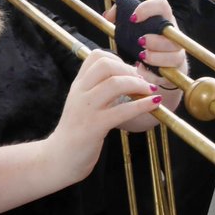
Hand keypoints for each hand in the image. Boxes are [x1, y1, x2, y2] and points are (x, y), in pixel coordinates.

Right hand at [47, 50, 163, 182]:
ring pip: (114, 84)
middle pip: (106, 65)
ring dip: (139, 84)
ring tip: (151, 91)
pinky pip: (123, 110)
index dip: (118, 59)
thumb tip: (125, 76)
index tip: (129, 72)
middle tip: (142, 82)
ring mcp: (86, 109)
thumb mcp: (83, 104)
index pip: (96, 56)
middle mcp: (80, 93)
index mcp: (78, 85)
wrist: (59, 158)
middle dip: (129, 70)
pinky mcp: (94, 126)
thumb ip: (98, 90)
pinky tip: (155, 104)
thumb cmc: (77, 131)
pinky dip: (143, 105)